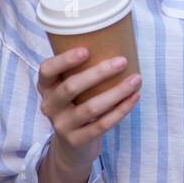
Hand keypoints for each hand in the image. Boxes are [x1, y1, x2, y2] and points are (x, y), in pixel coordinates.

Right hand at [37, 47, 141, 169]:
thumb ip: (84, 68)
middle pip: (70, 87)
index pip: (47, 71)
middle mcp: (49, 106)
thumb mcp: (73, 86)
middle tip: (122, 61)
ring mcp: (61, 125)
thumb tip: (120, 38)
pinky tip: (135, 97)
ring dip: (116, 92)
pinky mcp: (76, 140)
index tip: (86, 50)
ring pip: (90, 108)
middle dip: (98, 73)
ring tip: (136, 79)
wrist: (73, 144)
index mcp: (46, 87)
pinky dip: (121, 110)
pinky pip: (102, 125)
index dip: (64, 60)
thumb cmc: (78, 103)